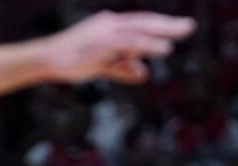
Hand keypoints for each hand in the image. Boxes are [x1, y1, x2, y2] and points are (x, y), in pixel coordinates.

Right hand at [39, 11, 195, 84]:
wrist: (47, 59)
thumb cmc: (71, 61)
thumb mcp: (103, 66)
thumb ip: (123, 68)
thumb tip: (144, 72)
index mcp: (110, 26)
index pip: (141, 23)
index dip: (160, 24)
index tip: (179, 27)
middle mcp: (110, 24)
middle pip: (145, 21)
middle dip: (169, 24)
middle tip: (190, 26)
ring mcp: (106, 33)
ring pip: (141, 29)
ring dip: (163, 30)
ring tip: (184, 32)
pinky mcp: (102, 44)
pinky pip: (131, 42)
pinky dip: (149, 44)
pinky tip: (165, 47)